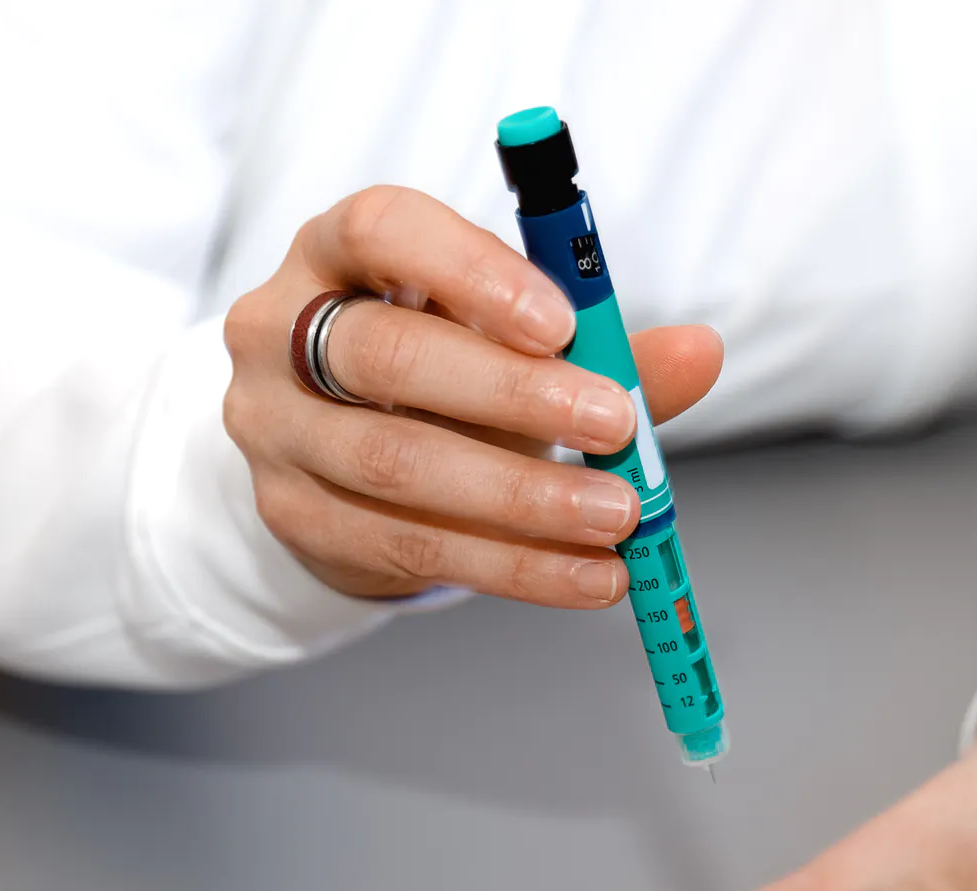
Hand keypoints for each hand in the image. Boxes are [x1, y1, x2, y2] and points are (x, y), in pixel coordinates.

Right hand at [222, 185, 723, 602]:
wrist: (339, 461)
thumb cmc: (436, 374)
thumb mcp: (503, 339)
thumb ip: (595, 344)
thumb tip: (700, 352)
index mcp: (336, 251)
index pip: (382, 230)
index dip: (472, 272)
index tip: (562, 322)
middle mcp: (281, 330)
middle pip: (387, 356)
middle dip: (511, 394)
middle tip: (612, 424)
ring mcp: (276, 429)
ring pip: (396, 465)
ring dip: (521, 497)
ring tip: (615, 515)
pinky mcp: (294, 517)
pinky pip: (412, 547)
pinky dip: (514, 566)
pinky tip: (588, 573)